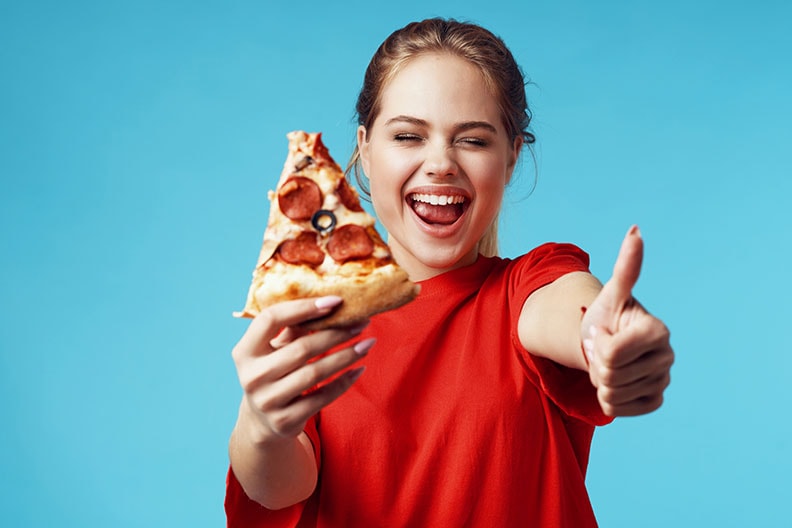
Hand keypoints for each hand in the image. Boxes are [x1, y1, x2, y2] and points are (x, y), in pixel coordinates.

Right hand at [231, 296, 373, 442]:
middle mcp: (252, 376)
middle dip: (336, 332)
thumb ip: (293, 327)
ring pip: (315, 372)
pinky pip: (323, 397)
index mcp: (244, 351)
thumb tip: (330, 302)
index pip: (269, 319)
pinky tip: (359, 368)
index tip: (335, 301)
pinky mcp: (285, 420)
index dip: (302, 307)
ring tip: (368, 343)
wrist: (263, 422)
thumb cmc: (274, 373)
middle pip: (301, 347)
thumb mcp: (273, 350)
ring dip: (346, 355)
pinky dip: (344, 381)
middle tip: (362, 322)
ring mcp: (268, 401)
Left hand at [580, 226, 673, 416]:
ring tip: (608, 362)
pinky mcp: (654, 401)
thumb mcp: (612, 292)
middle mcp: (667, 357)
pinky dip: (607, 397)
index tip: (605, 330)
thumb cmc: (608, 314)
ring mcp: (663, 382)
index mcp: (658, 331)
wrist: (607, 341)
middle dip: (596, 361)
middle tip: (604, 347)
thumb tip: (636, 231)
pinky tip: (615, 379)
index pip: (611, 352)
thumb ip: (626, 266)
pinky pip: (617, 409)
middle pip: (609, 374)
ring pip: (610, 393)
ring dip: (599, 379)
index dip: (598, 342)